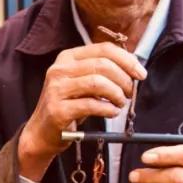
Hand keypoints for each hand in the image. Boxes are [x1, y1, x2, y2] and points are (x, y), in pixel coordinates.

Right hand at [17, 43, 146, 180]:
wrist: (41, 133)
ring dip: (116, 94)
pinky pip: (91, 105)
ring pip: (98, 82)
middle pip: (103, 65)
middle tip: (129, 93)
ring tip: (120, 104)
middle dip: (123, 79)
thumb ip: (101, 72)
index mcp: (67, 57)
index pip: (104, 49)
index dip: (127, 60)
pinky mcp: (58, 110)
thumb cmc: (68, 107)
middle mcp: (59, 70)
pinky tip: (111, 112)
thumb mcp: (82, 83)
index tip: (140, 73)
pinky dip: (108, 109)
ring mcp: (56, 89)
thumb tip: (133, 67)